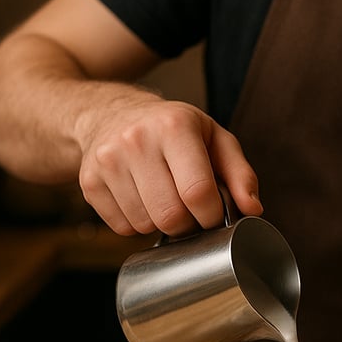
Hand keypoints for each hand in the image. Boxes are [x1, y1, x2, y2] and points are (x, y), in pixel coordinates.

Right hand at [74, 98, 262, 235]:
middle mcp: (136, 140)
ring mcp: (107, 161)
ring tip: (164, 198)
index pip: (198, 193)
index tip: (213, 213)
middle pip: (170, 216)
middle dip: (188, 224)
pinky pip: (121, 227)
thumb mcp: (214, 138)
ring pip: (145, 225)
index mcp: (174, 126)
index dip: (212, 215)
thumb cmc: (173, 130)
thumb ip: (240, 174)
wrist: (111, 114)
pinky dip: (137, 223)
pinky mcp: (88, 181)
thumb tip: (252, 209)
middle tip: (190, 210)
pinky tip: (141, 199)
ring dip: (161, 223)